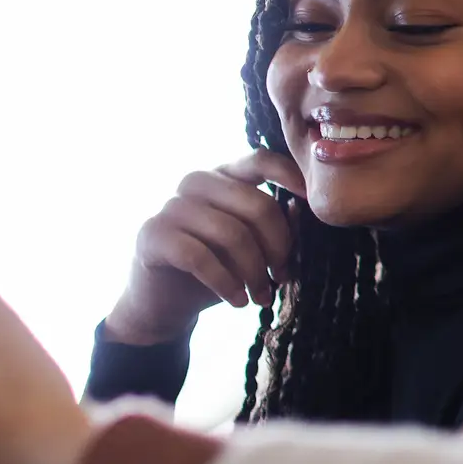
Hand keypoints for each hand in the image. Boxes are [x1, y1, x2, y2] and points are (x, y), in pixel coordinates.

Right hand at [105, 150, 305, 345]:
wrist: (165, 303)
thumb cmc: (217, 268)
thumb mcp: (253, 246)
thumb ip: (275, 225)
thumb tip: (298, 209)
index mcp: (224, 177)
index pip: (260, 160)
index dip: (288, 175)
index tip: (310, 200)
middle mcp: (196, 182)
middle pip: (257, 205)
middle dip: (278, 248)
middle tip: (282, 277)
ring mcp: (171, 206)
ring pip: (231, 233)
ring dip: (254, 273)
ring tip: (261, 298)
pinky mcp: (152, 235)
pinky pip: (199, 256)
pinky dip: (225, 283)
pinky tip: (237, 301)